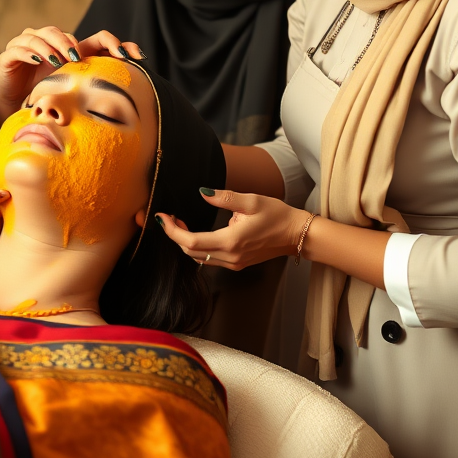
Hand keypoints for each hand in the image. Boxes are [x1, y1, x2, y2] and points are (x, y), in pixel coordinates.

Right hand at [0, 25, 143, 125]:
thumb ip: (96, 88)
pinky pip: (19, 48)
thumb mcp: (74, 92)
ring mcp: (27, 47)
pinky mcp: (9, 56)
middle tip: (78, 57)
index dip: (112, 42)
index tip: (130, 55)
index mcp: (70, 50)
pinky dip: (30, 52)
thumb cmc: (46, 97)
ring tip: (60, 59)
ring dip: (51, 46)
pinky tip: (39, 60)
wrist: (13, 105)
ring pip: (39, 35)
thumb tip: (131, 95)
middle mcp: (47, 43)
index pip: (94, 38)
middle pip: (60, 32)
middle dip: (71, 43)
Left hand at [157, 188, 304, 269]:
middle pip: (191, 252)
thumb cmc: (276, 215)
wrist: (296, 235)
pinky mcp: (237, 264)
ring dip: (185, 242)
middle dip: (175, 235)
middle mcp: (230, 257)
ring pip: (199, 258)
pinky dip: (198, 248)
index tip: (162, 218)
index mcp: (231, 241)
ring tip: (180, 222)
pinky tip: (197, 233)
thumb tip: (202, 193)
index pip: (191, 242)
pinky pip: (210, 259)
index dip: (172, 231)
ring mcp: (234, 264)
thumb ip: (224, 198)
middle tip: (169, 217)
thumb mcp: (251, 200)